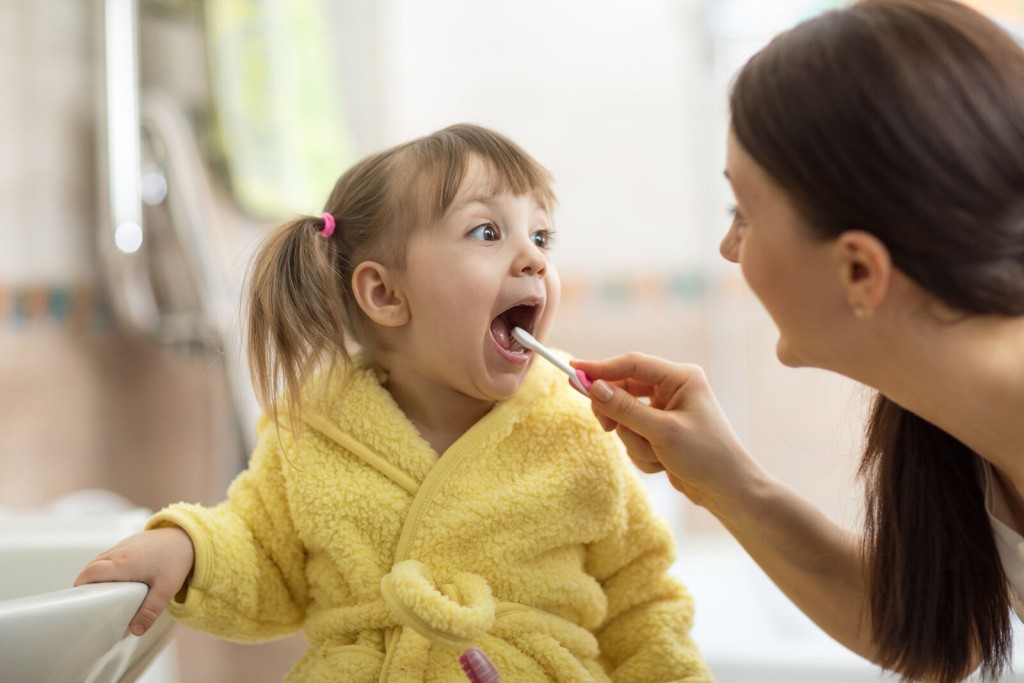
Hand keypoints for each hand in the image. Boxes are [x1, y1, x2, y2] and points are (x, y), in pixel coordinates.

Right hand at [74, 526, 194, 635]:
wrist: (188, 537)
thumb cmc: (176, 560)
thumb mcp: (165, 589)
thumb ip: (150, 611)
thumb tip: (135, 631)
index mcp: (123, 564)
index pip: (90, 573)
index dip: (80, 586)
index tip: (79, 599)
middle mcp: (119, 552)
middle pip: (91, 567)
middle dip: (85, 582)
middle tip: (89, 600)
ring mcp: (123, 545)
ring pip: (99, 559)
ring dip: (95, 573)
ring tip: (101, 592)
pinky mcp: (129, 542)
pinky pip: (110, 554)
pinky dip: (106, 565)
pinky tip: (115, 578)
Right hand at [572, 353, 755, 507]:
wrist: (727, 491)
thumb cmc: (706, 456)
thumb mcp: (663, 432)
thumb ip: (625, 410)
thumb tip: (594, 388)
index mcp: (681, 377)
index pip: (632, 365)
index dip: (601, 368)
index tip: (574, 370)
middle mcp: (672, 389)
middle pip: (623, 392)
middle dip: (621, 419)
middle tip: (606, 428)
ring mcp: (665, 411)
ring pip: (625, 419)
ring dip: (636, 442)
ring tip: (658, 456)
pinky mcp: (659, 431)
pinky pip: (633, 436)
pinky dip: (642, 453)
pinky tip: (662, 464)